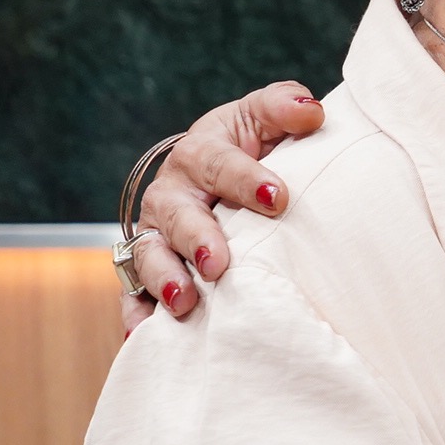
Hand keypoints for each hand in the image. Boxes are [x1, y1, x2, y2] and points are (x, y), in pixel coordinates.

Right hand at [122, 82, 325, 326]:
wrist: (212, 177)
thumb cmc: (246, 148)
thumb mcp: (262, 119)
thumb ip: (283, 107)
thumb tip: (310, 113)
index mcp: (201, 152)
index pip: (219, 162)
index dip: (245, 178)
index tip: (277, 198)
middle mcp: (171, 194)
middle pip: (177, 214)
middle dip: (196, 238)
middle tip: (219, 262)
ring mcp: (156, 234)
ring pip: (149, 255)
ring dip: (164, 278)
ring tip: (183, 301)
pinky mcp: (146, 269)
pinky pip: (133, 293)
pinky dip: (136, 314)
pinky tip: (144, 336)